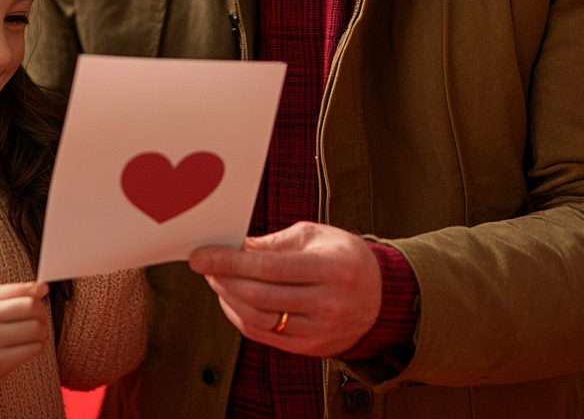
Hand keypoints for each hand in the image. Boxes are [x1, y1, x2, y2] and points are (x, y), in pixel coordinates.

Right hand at [0, 281, 49, 379]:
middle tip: (38, 314)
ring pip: (36, 330)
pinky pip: (33, 350)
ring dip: (42, 329)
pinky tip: (31, 343)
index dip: (38, 294)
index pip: (24, 295)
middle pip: (32, 311)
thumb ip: (18, 290)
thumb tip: (42, 288)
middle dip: (42, 311)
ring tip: (36, 329)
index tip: (41, 293)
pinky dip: (39, 344)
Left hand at [189, 221, 380, 356]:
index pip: (269, 267)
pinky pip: (264, 336)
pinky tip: (231, 300)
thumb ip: (275, 243)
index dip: (230, 261)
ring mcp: (320, 330)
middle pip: (259, 296)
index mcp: (332, 268)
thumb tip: (236, 247)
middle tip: (206, 264)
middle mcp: (328, 303)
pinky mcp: (311, 348)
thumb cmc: (345, 257)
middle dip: (224, 278)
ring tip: (217, 279)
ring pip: (258, 319)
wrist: (381, 296)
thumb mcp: (315, 236)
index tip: (202, 255)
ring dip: (228, 298)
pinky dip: (240, 317)